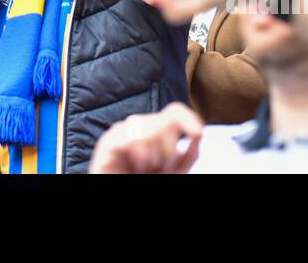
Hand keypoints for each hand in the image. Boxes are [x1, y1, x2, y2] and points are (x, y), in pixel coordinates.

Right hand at [89, 103, 203, 173]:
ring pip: (150, 131)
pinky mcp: (107, 142)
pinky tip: (134, 167)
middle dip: (169, 153)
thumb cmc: (148, 181)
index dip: (188, 118)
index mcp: (154, 129)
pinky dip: (139, 158)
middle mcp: (138, 125)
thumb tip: (199, 133)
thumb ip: (189, 154)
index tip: (199, 132)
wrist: (123, 196)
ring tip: (144, 169)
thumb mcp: (175, 171)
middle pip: (166, 124)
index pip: (174, 112)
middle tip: (159, 168)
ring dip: (153, 158)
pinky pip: (132, 141)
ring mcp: (121, 131)